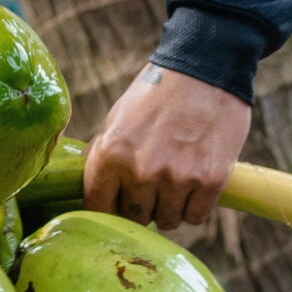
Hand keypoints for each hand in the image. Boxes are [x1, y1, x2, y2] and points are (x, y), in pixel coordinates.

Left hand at [82, 63, 250, 231]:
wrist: (204, 69)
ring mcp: (176, 178)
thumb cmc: (156, 92)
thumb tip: (82, 183)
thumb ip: (100, 153)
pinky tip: (194, 183)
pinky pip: (195, 216)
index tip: (118, 204)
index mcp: (110, 154)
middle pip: (135, 218)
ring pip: (166, 221)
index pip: (99, 207)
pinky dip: (195, 205)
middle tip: (151, 186)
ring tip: (175, 181)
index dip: (108, 209)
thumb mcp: (116, 118)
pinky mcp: (209, 181)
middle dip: (141, 207)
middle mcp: (140, 171)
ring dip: (169, 208)